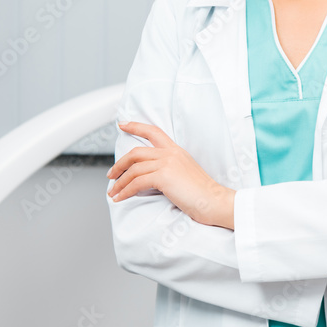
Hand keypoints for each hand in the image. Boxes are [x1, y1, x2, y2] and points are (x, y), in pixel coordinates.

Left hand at [107, 121, 234, 228]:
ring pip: (134, 169)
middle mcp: (171, 153)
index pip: (153, 131)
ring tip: (112, 193)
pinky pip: (136, 182)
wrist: (216, 202)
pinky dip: (125, 191)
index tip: (122, 124)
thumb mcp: (185, 174)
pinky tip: (120, 198)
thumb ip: (170, 169)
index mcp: (177, 151)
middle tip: (111, 175)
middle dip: (119, 164)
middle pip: (136, 152)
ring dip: (119, 182)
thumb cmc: (203, 194)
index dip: (136, 126)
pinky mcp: (164, 176)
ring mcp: (167, 163)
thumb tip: (151, 176)